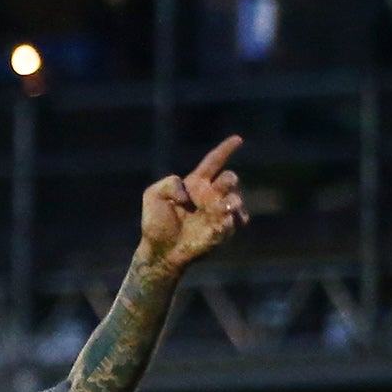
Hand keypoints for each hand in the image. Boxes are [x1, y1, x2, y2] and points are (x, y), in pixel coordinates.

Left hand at [140, 135, 246, 272]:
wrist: (160, 251)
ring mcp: (218, 212)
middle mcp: (211, 195)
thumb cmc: (155, 223)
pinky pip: (233, 223)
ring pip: (236, 199)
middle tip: (221, 186)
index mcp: (196, 183)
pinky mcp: (222, 230)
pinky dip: (231, 222)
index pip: (214, 161)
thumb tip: (188, 193)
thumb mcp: (153, 195)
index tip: (237, 140)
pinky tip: (224, 224)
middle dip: (229, 180)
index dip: (226, 150)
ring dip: (233, 201)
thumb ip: (169, 184)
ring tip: (227, 207)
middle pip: (229, 179)